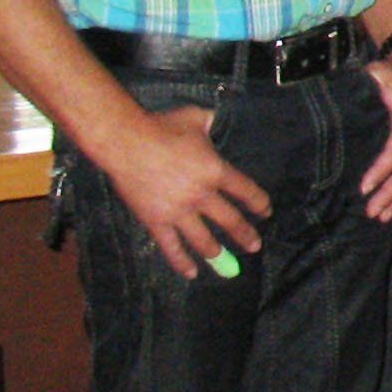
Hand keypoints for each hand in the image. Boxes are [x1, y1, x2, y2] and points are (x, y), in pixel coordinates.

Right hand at [105, 102, 270, 278]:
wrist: (126, 142)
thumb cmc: (162, 126)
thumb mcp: (197, 119)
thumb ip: (213, 123)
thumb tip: (220, 120)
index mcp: (216, 171)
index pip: (246, 191)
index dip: (258, 203)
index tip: (265, 212)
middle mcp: (201, 195)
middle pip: (230, 220)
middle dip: (245, 234)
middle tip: (254, 245)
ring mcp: (178, 211)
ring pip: (203, 239)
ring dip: (216, 252)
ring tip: (227, 262)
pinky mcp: (155, 221)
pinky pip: (171, 247)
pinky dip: (181, 262)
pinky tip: (191, 273)